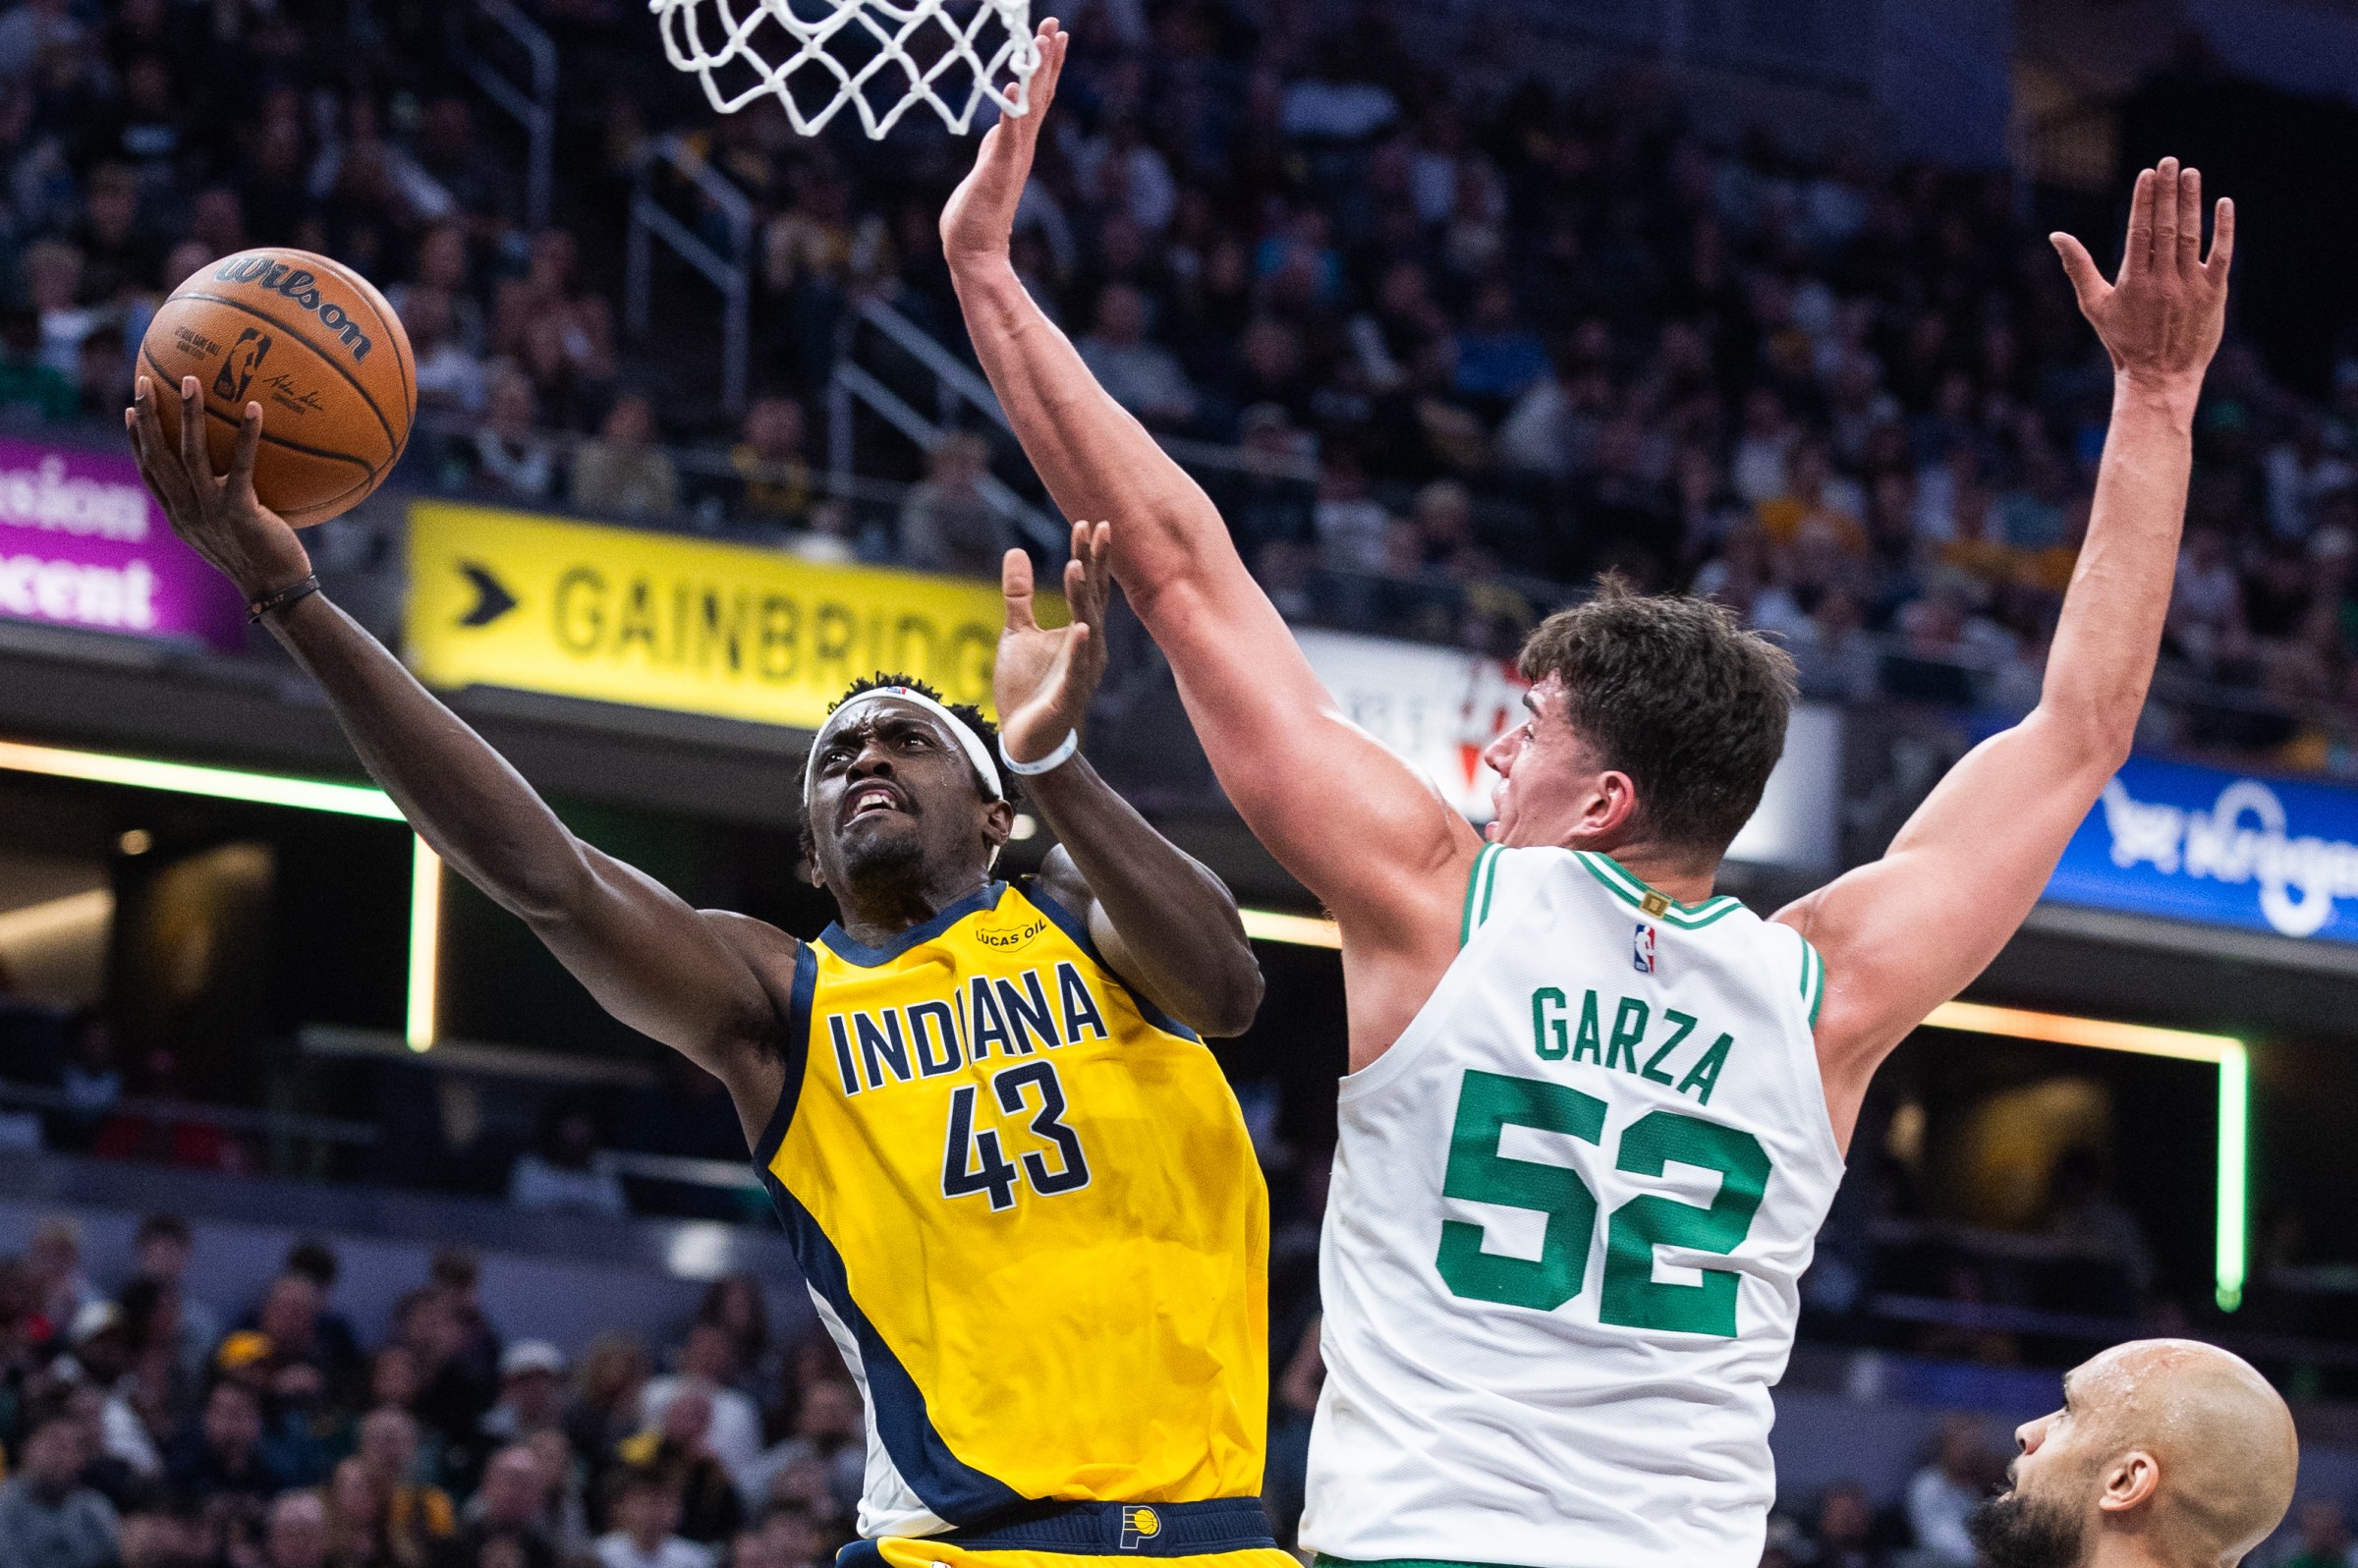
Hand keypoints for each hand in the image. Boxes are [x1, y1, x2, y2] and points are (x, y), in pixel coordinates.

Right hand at [125, 375, 310, 600]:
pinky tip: (254, 408)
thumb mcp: (229, 533)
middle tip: (145, 381)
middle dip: (148, 417)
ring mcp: (209, 512)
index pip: (148, 472)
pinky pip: (240, 465)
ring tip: (191, 380)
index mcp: (178, 516)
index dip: (136, 440)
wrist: (276, 592)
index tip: (130, 409)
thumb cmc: (261, 560)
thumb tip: (235, 475)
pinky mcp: (238, 512)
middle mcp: (186, 512)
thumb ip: (221, 505)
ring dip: (188, 414)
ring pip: (189, 454)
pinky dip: (246, 435)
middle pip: (157, 456)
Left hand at [939, 18, 1070, 268]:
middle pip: (1040, 94)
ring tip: (1042, 41)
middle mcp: (1022, 148)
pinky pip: (1007, 134)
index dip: (1045, 66)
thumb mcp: (985, 169)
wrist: (974, 252)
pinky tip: (1012, 83)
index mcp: (1018, 145)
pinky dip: (1012, 108)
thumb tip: (998, 131)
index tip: (1052, 36)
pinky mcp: (998, 169)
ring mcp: (1013, 158)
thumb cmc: (976, 216)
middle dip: (1048, 58)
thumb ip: (995, 148)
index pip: (1036, 98)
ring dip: (1037, 73)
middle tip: (1055, 23)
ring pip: (1029, 107)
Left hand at [995, 521, 1108, 764]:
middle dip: (1093, 563)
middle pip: (1092, 597)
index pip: (1088, 586)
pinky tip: (1082, 628)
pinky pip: (1077, 668)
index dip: (1089, 555)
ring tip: (1076, 564)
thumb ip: (1019, 595)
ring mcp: (1082, 670)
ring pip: (1086, 626)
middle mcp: (1089, 646)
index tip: (1088, 522)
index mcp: (1079, 630)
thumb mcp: (1016, 632)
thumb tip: (1016, 552)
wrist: (1025, 738)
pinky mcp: (1069, 695)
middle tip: (1096, 526)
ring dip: (1081, 596)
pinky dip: (1080, 648)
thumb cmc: (1027, 687)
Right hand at [2052, 157, 2234, 393]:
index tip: (2147, 174)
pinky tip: (2223, 204)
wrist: (2160, 376)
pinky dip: (2224, 229)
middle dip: (2167, 192)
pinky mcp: (2214, 293)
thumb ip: (2078, 267)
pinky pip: (2221, 255)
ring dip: (2192, 202)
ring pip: (2192, 235)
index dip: (2144, 201)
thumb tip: (2056, 236)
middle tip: (2169, 162)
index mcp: (2133, 282)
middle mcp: (2162, 281)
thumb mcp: (2095, 305)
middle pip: (2166, 227)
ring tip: (2190, 174)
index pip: (2139, 231)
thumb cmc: (2123, 340)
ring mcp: (2190, 286)